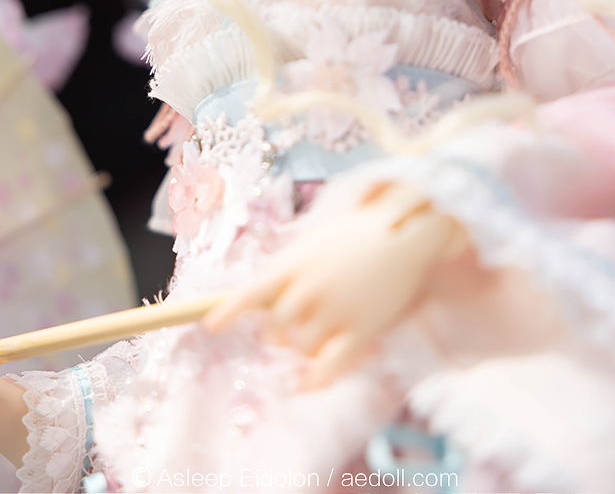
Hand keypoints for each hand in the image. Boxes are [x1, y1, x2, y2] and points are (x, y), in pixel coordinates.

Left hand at [206, 182, 465, 386]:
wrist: (404, 229)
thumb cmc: (357, 232)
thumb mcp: (314, 241)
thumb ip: (290, 268)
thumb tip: (266, 299)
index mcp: (294, 263)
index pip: (251, 292)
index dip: (229, 311)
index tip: (210, 327)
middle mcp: (309, 289)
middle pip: (276, 329)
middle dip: (278, 334)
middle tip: (287, 331)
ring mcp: (335, 310)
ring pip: (301, 347)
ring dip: (303, 347)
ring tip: (316, 335)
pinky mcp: (361, 329)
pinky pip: (330, 365)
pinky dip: (315, 379)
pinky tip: (309, 384)